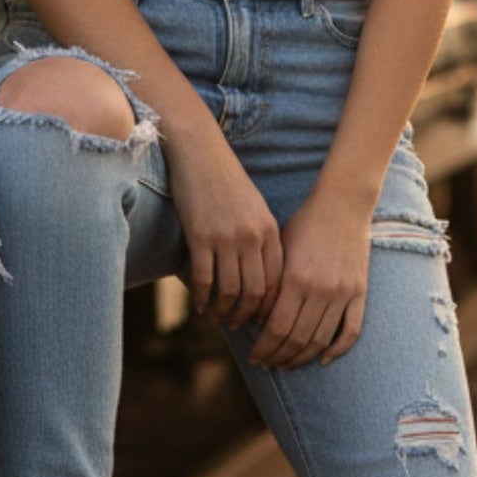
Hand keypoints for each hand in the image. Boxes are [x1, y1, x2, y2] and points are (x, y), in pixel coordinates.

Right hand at [162, 117, 280, 326]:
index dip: (269, 307)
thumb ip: (261, 238)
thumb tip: (258, 274)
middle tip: (239, 326)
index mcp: (269, 230)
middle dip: (248, 316)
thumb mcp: (253, 207)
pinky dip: (202, 297)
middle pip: (256, 292)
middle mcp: (252, 237)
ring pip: (230, 291)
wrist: (199, 151)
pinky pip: (204, 278)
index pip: (277, 282)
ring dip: (224, 311)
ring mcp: (226, 238)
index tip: (261, 318)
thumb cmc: (225, 179)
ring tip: (218, 318)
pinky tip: (200, 304)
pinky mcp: (200, 236)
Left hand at [251, 192, 370, 369]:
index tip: (253, 357)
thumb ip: (271, 284)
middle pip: (297, 339)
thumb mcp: (280, 250)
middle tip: (266, 365)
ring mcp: (343, 294)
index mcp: (296, 279)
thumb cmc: (304, 224)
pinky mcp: (359, 293)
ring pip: (321, 341)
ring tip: (287, 364)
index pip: (277, 328)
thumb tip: (258, 321)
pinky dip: (337, 350)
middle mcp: (320, 290)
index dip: (264, 347)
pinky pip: (350, 331)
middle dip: (278, 357)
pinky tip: (323, 359)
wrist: (342, 206)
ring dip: (302, 358)